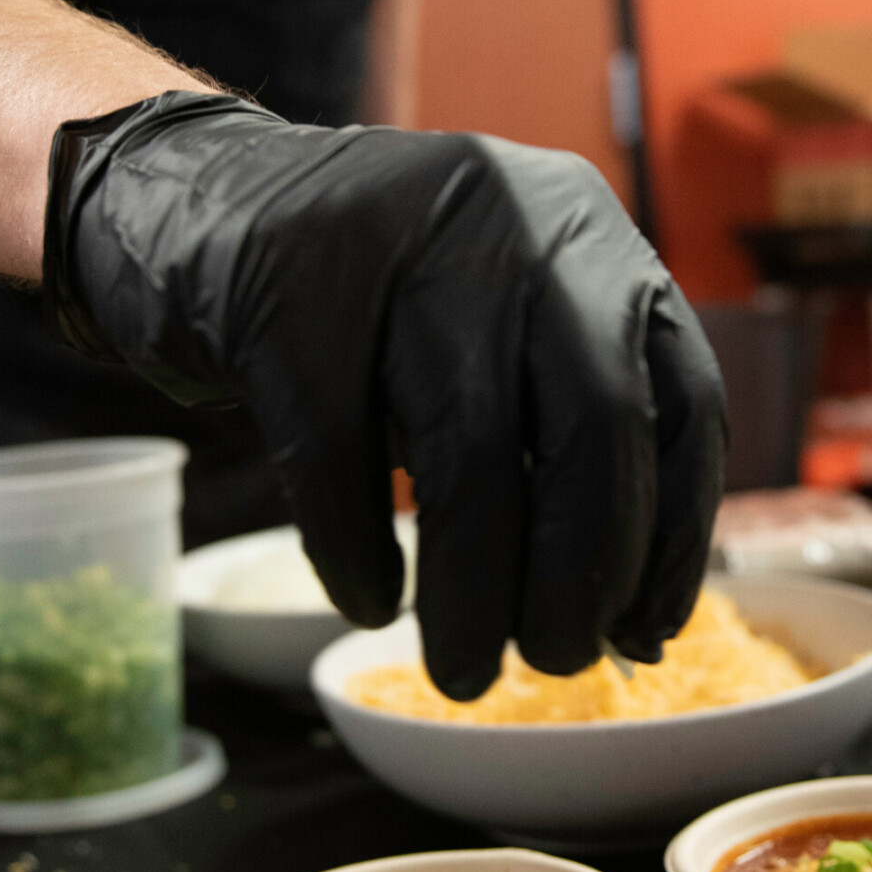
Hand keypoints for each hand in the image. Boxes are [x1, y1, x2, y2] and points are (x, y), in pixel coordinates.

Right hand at [44, 94, 726, 700]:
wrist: (189, 202)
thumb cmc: (368, 303)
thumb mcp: (492, 327)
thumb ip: (562, 431)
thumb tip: (631, 614)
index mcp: (588, 231)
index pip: (682, 397)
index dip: (676, 533)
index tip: (646, 630)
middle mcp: (513, 218)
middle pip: (594, 427)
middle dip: (584, 572)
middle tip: (553, 662)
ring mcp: (395, 243)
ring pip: (468, 454)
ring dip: (475, 594)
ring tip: (462, 669)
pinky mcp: (282, 292)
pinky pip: (338, 460)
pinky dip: (358, 556)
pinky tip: (368, 603)